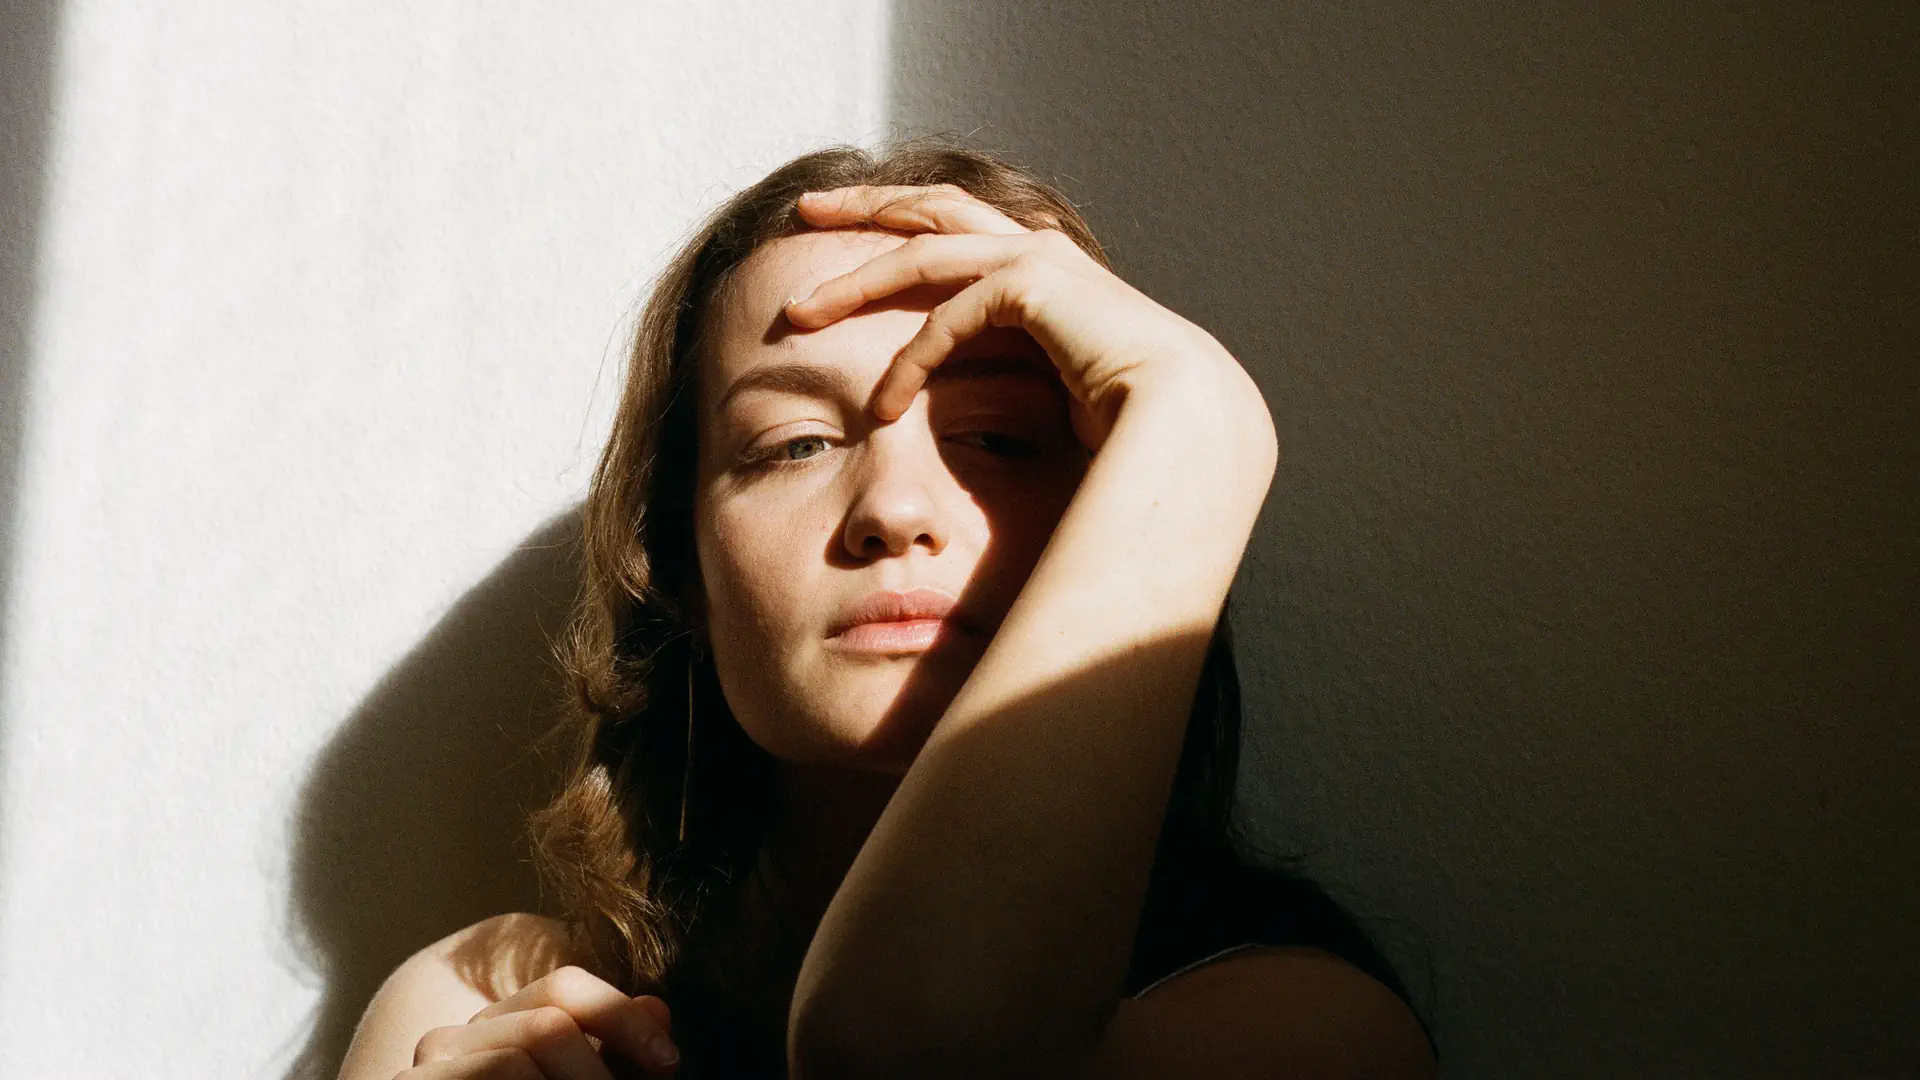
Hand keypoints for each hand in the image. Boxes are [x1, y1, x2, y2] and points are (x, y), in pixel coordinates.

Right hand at [398, 965, 678, 1078]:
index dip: (623, 1017)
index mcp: (494, 1027)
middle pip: (550, 1023)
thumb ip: (613, 1057)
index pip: (563, 987)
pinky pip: (496, 1077)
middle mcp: (451, 1039)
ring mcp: (424, 1072)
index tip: (671, 1063)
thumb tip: (658, 1008)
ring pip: (517, 1059)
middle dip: (603, 1073)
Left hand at [783, 184, 1256, 453]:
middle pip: (932, 208)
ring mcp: (1037, 259)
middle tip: (807, 209)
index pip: (960, 232)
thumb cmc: (1138, 427)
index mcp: (1048, 271)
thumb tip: (995, 429)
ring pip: (922, 249)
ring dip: (856, 277)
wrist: (1191, 419)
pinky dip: (910, 361)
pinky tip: (884, 404)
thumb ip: (1024, 383)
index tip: (850, 240)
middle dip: (865, 205)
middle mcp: (1041, 251)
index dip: (901, 229)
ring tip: (801, 309)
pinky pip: (947, 316)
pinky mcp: (1031, 284)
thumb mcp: (1061, 395)